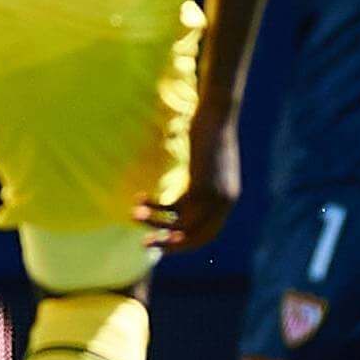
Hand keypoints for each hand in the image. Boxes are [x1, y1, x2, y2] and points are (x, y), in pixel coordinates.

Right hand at [139, 97, 239, 252]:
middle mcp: (223, 203)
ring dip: (154, 224)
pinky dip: (154, 206)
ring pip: (181, 226)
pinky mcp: (202, 188)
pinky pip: (173, 207)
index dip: (186, 243)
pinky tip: (137, 199)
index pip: (207, 234)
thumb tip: (187, 195)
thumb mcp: (206, 164)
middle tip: (145, 244)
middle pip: (196, 237)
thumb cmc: (210, 133)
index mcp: (227, 200)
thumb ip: (201, 183)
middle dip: (170, 244)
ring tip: (132, 218)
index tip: (163, 241)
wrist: (218, 115)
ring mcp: (215, 197)